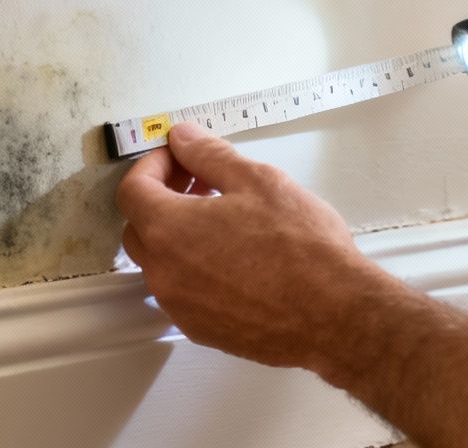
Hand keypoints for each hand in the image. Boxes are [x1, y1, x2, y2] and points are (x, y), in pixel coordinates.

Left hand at [115, 122, 394, 370]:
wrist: (334, 315)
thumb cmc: (301, 248)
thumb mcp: (258, 181)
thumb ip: (209, 155)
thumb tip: (182, 138)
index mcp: (169, 230)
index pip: (132, 190)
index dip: (152, 165)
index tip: (179, 156)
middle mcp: (164, 274)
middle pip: (139, 227)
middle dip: (162, 197)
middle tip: (200, 182)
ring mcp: (181, 307)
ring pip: (162, 262)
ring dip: (179, 234)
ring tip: (224, 219)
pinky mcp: (202, 329)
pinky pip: (183, 291)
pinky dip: (195, 267)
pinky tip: (235, 256)